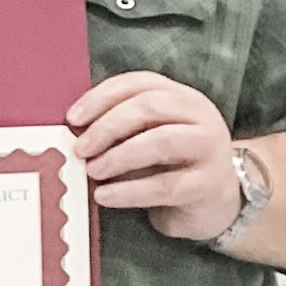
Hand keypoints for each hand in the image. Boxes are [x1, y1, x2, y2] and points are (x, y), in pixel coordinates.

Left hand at [70, 70, 240, 241]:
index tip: (72, 118)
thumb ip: (118, 130)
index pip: (141, 83)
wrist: (212, 202)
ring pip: (161, 142)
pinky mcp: (208, 184)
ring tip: (92, 171)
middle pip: (151, 106)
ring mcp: (209, 148)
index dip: (103, 96)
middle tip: (80, 149)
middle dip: (108, 126)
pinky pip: (165, 186)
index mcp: (182, 98)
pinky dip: (129, 191)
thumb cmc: (169, 166)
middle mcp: (201, 116)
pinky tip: (104, 196)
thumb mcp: (144, 139)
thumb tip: (72, 133)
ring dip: (118, 156)